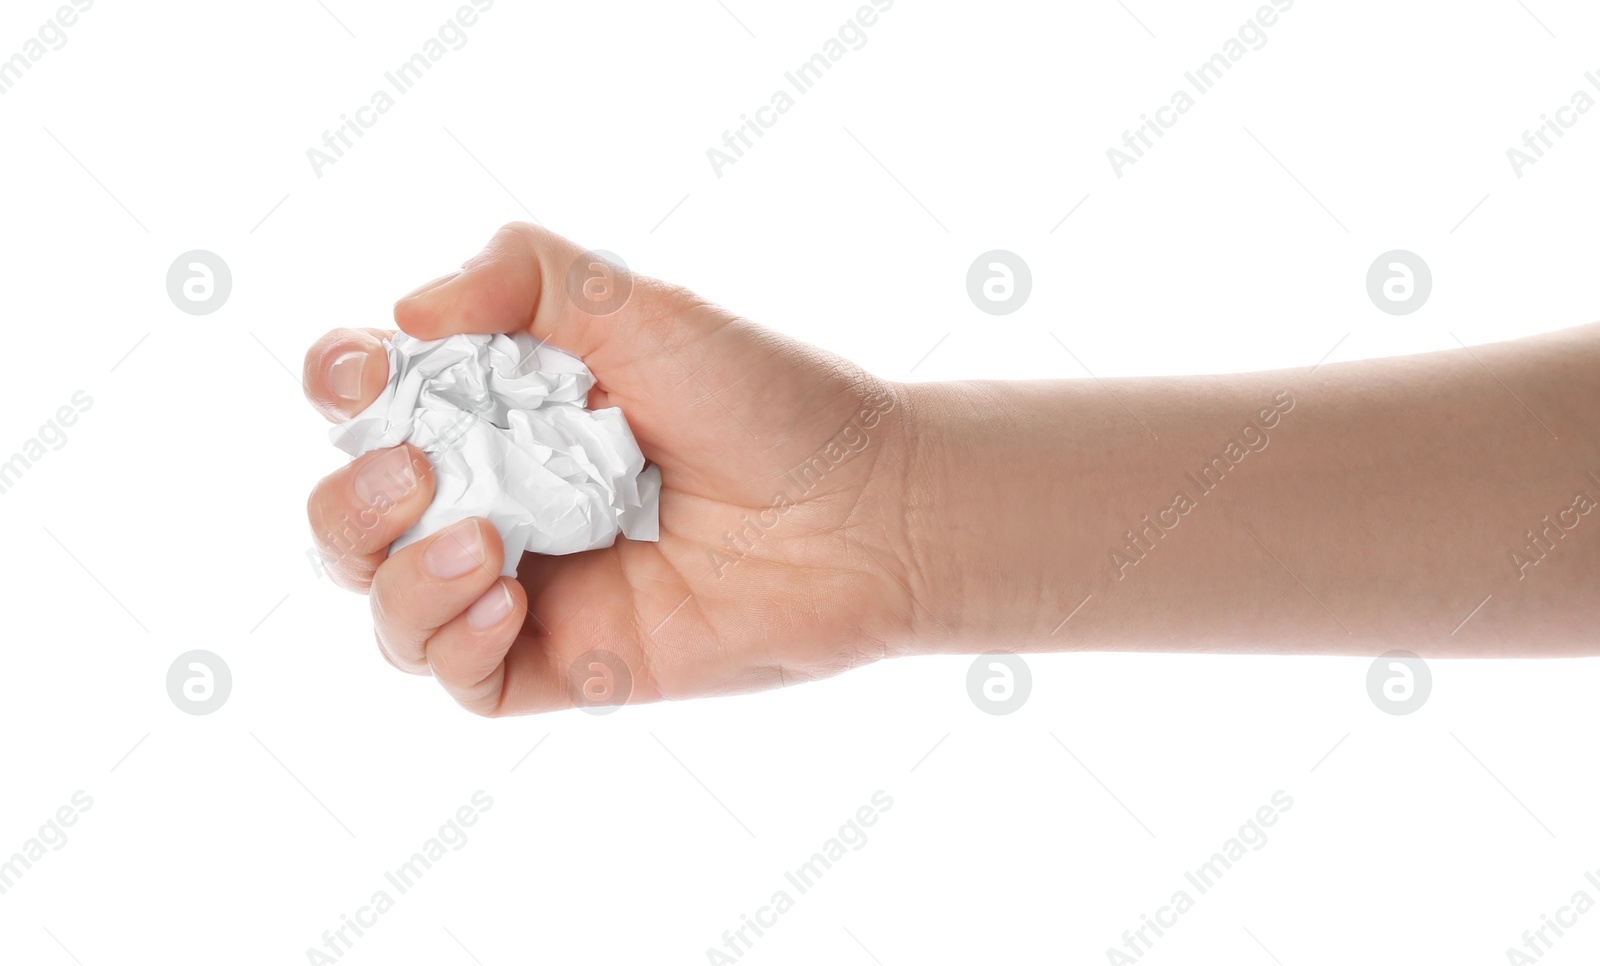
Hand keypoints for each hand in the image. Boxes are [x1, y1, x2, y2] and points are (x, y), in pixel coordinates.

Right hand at [304, 223, 918, 714]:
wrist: (864, 508)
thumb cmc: (766, 399)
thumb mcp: (640, 307)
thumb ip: (524, 275)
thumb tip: (404, 315)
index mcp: (505, 407)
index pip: (371, 402)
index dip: (340, 385)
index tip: (361, 372)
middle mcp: (502, 496)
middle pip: (353, 515)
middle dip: (352, 497)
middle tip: (418, 473)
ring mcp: (531, 584)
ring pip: (388, 605)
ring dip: (400, 575)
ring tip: (486, 543)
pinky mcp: (568, 661)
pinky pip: (460, 680)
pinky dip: (453, 642)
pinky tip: (508, 600)